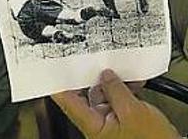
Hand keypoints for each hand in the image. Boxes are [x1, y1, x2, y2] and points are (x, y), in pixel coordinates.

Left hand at [52, 69, 178, 138]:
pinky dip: (123, 90)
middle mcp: (98, 126)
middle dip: (93, 78)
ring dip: (113, 83)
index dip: (60, 85)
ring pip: (103, 96)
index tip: (54, 69)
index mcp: (94, 127)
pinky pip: (117, 101)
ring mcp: (110, 124)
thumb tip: (107, 76)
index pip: (69, 103)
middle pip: (86, 97)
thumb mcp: (133, 111)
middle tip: (95, 61)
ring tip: (123, 72)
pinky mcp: (123, 122)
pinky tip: (133, 82)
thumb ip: (116, 90)